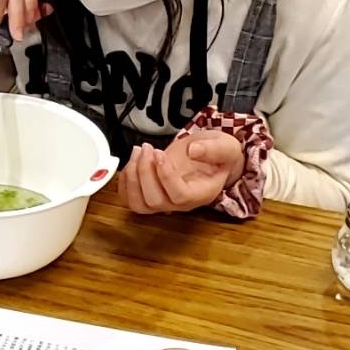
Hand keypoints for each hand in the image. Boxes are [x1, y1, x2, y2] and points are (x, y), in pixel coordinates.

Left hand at [117, 131, 242, 213]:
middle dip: (144, 172)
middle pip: (155, 201)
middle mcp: (180, 203)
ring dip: (131, 177)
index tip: (160, 154)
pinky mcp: (149, 194)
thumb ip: (214, 149)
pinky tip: (132, 160)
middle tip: (147, 148)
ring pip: (138, 204)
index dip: (166, 177)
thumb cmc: (218, 155)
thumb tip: (194, 151)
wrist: (210, 157)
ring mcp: (163, 201)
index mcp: (201, 193)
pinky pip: (129, 198)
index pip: (180, 196)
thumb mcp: (225, 146)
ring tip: (139, 152)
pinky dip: (124, 180)